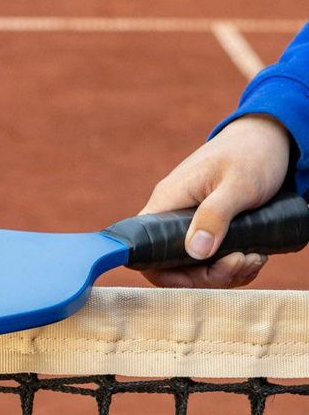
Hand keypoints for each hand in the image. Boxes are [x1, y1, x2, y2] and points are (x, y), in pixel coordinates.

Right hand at [140, 114, 290, 287]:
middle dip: (208, 274)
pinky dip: (233, 265)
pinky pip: (211, 259)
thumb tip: (195, 251)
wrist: (270, 138)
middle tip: (241, 262)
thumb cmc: (251, 154)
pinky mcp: (208, 228)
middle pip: (172, 264)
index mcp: (168, 201)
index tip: (198, 275)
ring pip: (195, 266)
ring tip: (254, 257)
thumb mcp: (238, 184)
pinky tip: (253, 254)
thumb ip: (215, 215)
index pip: (144, 248)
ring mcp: (190, 223)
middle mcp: (172, 215)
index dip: (164, 272)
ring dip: (226, 272)